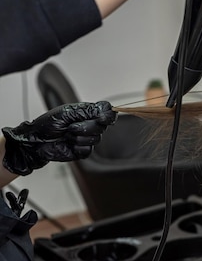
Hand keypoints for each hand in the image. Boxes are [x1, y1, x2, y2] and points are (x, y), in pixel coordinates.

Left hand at [2, 101, 116, 175]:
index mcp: (87, 113)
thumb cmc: (46, 125)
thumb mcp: (67, 112)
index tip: (101, 118)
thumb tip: (107, 109)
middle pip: (102, 126)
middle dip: (85, 127)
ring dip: (79, 138)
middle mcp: (90, 125)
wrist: (35, 142)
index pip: (107, 111)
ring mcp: (87, 138)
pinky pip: (89, 150)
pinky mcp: (83, 151)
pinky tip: (68, 144)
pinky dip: (77, 147)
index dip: (108, 114)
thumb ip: (89, 110)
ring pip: (96, 139)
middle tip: (70, 126)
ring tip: (67, 135)